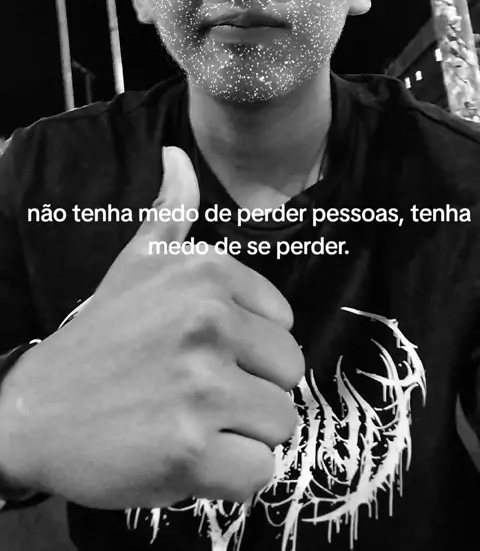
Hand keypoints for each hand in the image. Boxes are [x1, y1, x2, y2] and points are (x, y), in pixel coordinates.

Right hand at [1, 147, 303, 509]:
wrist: (34, 408)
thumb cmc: (100, 337)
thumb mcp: (134, 263)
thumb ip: (170, 212)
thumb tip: (177, 154)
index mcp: (207, 273)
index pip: (285, 324)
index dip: (251, 349)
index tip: (205, 354)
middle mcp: (208, 321)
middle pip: (291, 374)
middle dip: (251, 392)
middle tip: (196, 395)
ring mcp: (200, 387)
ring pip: (281, 425)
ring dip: (241, 436)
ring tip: (190, 423)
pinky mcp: (189, 451)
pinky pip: (259, 474)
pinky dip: (229, 479)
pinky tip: (187, 459)